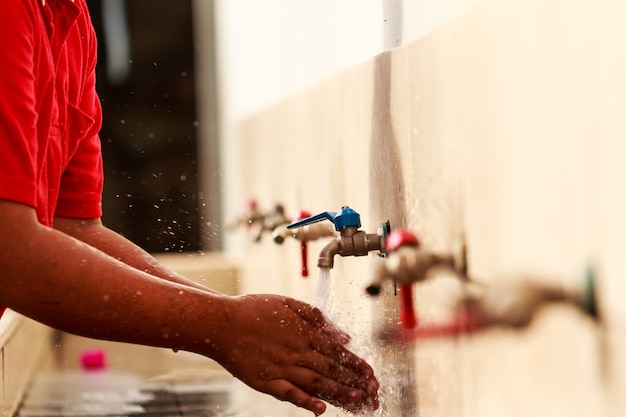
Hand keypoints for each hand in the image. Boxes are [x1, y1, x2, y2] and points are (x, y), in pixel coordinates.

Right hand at [210, 294, 378, 414]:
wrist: (221, 323)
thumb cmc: (252, 310)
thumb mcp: (288, 303)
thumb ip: (317, 317)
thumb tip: (342, 334)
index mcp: (303, 332)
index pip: (336, 350)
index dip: (355, 362)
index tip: (370, 371)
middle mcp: (296, 351)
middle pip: (331, 368)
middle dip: (354, 380)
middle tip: (372, 390)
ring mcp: (281, 368)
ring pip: (316, 382)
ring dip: (339, 391)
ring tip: (358, 399)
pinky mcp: (266, 381)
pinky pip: (289, 394)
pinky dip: (306, 402)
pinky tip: (321, 409)